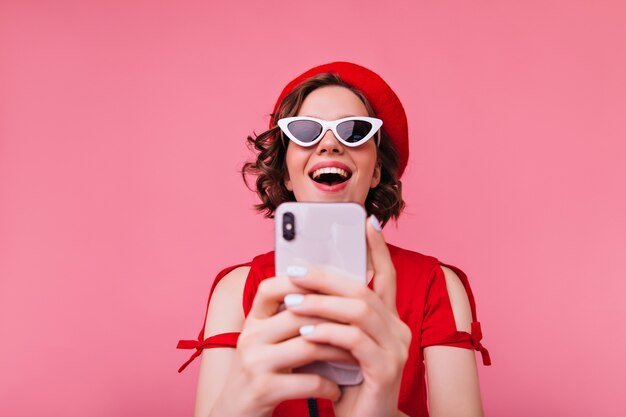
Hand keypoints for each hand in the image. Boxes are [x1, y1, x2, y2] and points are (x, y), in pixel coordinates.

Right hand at [213, 275, 351, 416]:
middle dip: (336, 320)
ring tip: (357, 356)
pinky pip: (308, 381)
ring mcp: (254, 362)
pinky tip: (338, 390)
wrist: (235, 414)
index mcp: (253, 320)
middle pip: (300, 314)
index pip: (272, 288)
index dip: (302, 283)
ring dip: (339, 351)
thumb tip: (330, 294)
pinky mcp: (263, 389)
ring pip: (309, 345)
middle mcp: (250, 336)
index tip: (334, 290)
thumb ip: (288, 320)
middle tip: (363, 325)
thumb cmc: (261, 374)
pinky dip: (329, 386)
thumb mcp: (267, 341)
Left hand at [284, 216, 411, 416]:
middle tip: (295, 271)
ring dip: (322, 304)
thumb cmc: (348, 381)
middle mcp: (398, 329)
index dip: (378, 248)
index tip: (367, 222)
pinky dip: (328, 333)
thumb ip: (334, 317)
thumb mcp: (340, 344)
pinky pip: (354, 341)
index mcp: (388, 319)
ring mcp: (396, 349)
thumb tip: (304, 286)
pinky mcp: (386, 369)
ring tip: (292, 302)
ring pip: (359, 310)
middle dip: (327, 277)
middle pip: (364, 289)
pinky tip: (306, 333)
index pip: (386, 276)